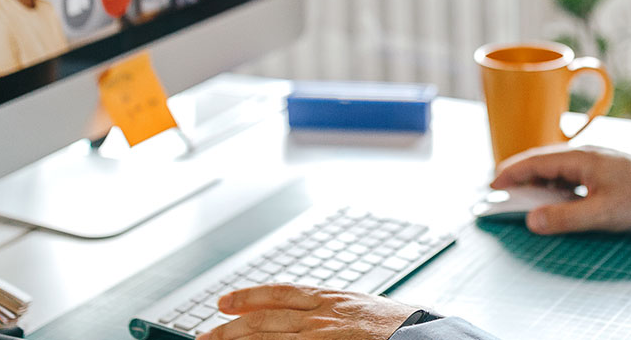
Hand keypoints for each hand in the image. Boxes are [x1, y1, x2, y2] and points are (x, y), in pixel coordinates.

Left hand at [205, 285, 416, 338]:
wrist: (425, 338)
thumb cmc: (404, 327)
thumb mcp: (365, 307)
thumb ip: (336, 310)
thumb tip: (313, 315)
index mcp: (331, 299)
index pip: (279, 294)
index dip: (248, 296)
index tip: (225, 301)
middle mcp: (321, 315)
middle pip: (264, 318)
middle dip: (230, 326)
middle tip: (205, 334)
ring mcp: (321, 336)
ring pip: (267, 337)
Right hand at [490, 145, 630, 235]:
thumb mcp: (601, 214)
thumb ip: (565, 218)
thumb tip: (531, 220)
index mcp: (581, 159)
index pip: (535, 161)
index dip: (511, 173)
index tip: (492, 185)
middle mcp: (585, 155)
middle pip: (543, 161)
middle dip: (520, 176)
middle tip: (501, 193)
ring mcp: (596, 162)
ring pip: (557, 168)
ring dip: (538, 182)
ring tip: (525, 199)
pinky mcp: (605, 172)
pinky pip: (571, 175)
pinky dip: (555, 186)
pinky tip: (556, 199)